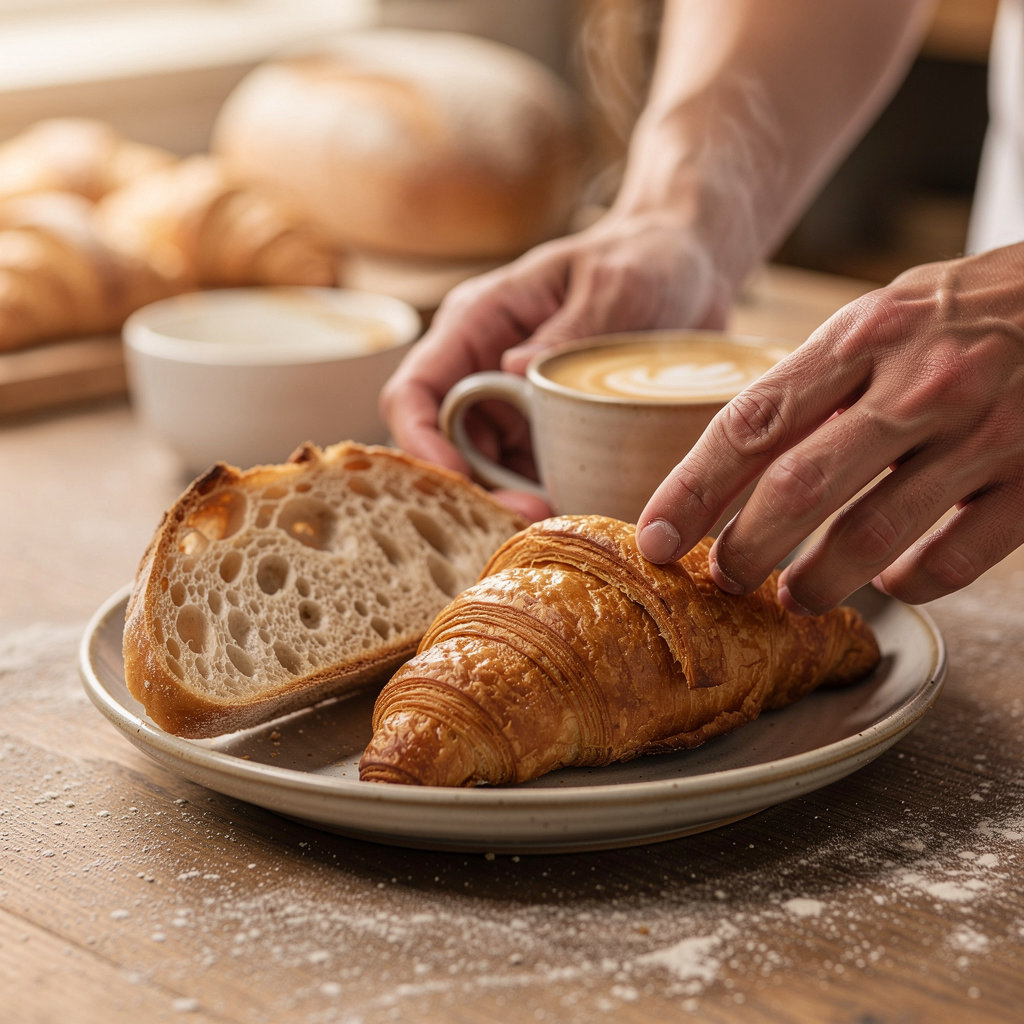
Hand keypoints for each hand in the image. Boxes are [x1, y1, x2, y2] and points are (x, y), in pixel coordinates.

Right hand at [380, 210, 734, 518]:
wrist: (693, 270)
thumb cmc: (644, 259)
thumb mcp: (613, 284)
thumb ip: (568, 327)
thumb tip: (512, 368)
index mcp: (476, 324)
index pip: (415, 393)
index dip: (422, 442)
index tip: (458, 480)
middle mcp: (486, 371)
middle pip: (450, 448)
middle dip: (478, 489)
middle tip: (532, 514)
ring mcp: (520, 407)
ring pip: (492, 472)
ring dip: (516, 501)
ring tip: (564, 518)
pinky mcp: (555, 432)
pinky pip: (539, 476)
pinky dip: (554, 498)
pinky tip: (586, 510)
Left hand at [637, 244, 1023, 611]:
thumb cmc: (972, 311)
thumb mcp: (886, 316)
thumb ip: (817, 379)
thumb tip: (740, 459)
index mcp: (865, 336)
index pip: (751, 423)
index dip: (691, 490)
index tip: (655, 538)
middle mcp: (919, 384)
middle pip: (798, 489)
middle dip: (744, 548)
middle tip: (724, 577)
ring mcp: (983, 435)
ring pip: (872, 537)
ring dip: (817, 582)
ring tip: (793, 596)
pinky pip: (954, 560)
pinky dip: (909, 583)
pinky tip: (892, 581)